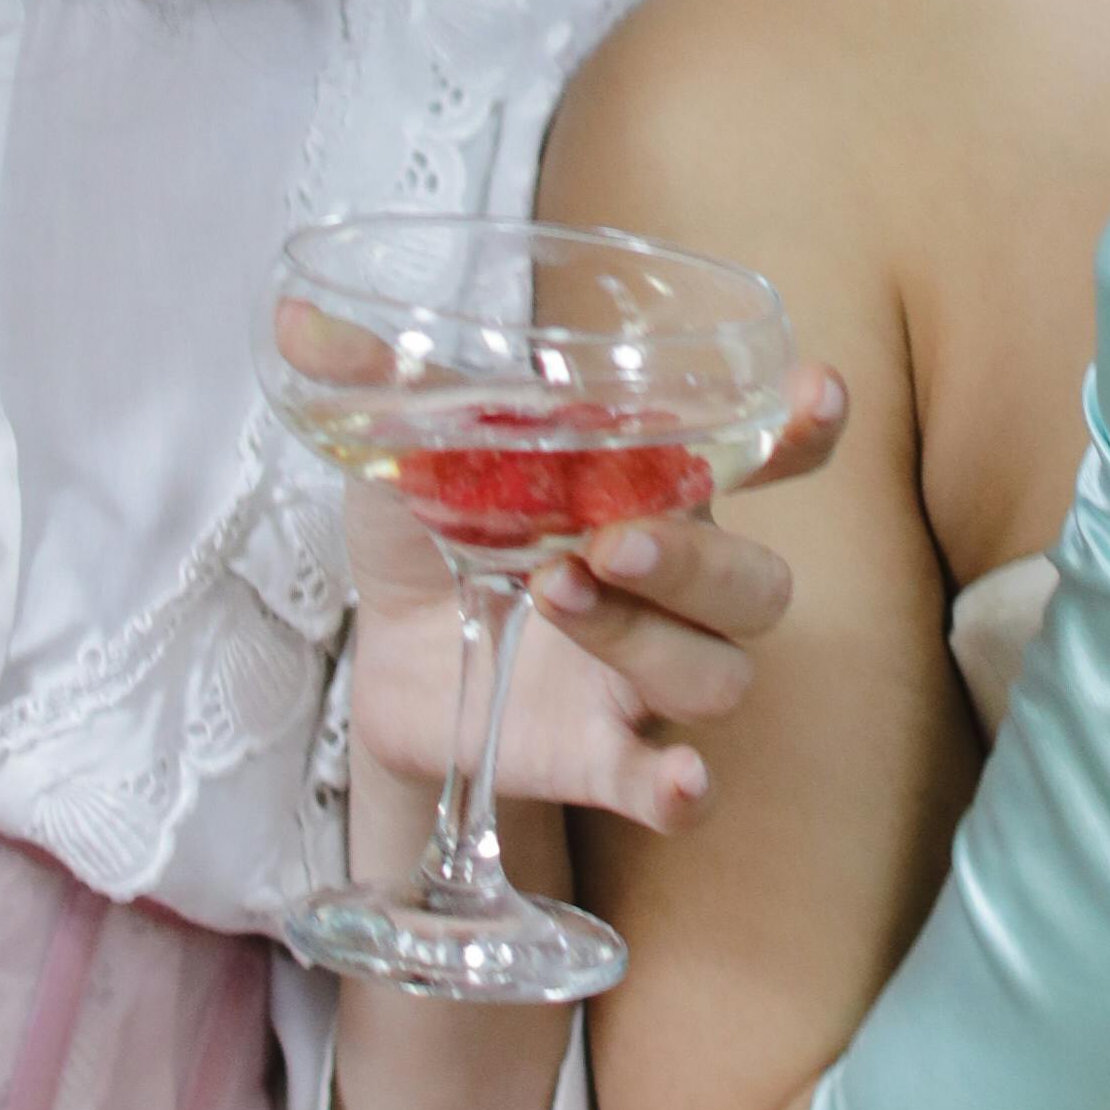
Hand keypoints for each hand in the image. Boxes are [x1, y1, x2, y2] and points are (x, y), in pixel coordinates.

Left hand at [344, 379, 850, 841]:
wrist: (377, 647)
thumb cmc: (429, 523)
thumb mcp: (405, 444)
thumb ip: (376, 383)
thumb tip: (292, 323)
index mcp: (650, 487)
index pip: (765, 456)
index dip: (803, 431)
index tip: (817, 395)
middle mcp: (671, 583)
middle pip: (756, 586)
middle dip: (694, 561)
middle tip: (604, 540)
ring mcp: (639, 676)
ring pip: (720, 675)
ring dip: (649, 640)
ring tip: (552, 598)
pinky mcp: (594, 754)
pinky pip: (670, 782)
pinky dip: (681, 786)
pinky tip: (677, 782)